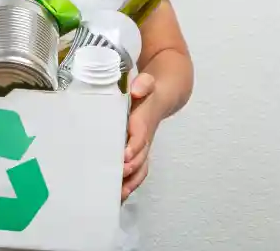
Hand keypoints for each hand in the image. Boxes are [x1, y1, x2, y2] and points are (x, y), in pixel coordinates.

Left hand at [122, 73, 160, 201]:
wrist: (163, 98)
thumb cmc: (149, 92)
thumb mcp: (147, 83)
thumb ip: (144, 84)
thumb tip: (137, 90)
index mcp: (143, 122)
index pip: (141, 136)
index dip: (134, 146)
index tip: (125, 156)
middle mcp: (145, 139)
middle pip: (141, 158)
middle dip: (130, 170)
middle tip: (117, 180)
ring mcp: (142, 148)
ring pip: (140, 169)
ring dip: (130, 182)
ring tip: (117, 195)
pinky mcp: (138, 154)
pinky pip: (136, 171)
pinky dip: (128, 184)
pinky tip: (116, 196)